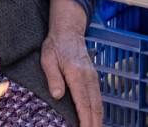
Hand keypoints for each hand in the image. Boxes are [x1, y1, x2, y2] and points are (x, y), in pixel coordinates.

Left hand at [41, 0, 101, 126]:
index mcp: (76, 74)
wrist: (68, 30)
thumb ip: (53, 77)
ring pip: (98, 103)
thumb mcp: (48, 59)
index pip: (83, 102)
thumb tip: (58, 95)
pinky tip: (95, 119)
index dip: (85, 119)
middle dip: (94, 123)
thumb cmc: (55, 45)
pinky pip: (98, 97)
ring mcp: (93, 77)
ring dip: (98, 119)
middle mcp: (88, 77)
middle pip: (94, 106)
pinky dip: (98, 110)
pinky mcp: (93, 77)